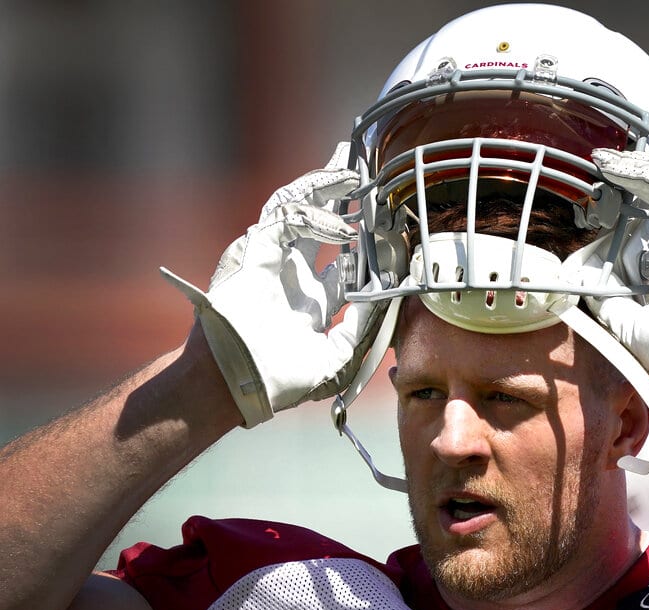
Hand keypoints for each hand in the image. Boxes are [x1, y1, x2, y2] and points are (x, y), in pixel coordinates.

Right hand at [161, 143, 385, 426]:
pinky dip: (316, 218)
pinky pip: (286, 219)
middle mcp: (293, 275)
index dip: (368, 240)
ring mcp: (272, 260)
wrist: (241, 383)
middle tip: (360, 172)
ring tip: (352, 174)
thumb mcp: (338, 355)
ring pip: (295, 206)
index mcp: (312, 300)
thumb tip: (388, 295)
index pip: (345, 259)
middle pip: (317, 221)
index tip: (390, 224)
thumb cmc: (283, 379)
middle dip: (336, 194)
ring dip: (324, 187)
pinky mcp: (254, 251)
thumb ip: (364, 325)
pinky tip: (344, 230)